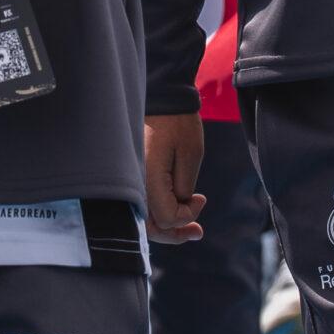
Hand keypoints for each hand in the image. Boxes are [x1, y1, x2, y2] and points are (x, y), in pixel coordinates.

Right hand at [142, 113, 207, 243]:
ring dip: (167, 227)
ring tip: (191, 228)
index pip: (165, 218)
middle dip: (175, 234)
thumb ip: (184, 188)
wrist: (162, 98)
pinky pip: (143, 205)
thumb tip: (180, 208)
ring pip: (144, 220)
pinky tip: (175, 210)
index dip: (187, 216)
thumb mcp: (190, 155)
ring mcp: (131, 181)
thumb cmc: (178, 124)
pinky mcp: (133, 177)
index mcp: (147, 178)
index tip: (202, 198)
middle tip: (197, 232)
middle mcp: (134, 184)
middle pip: (150, 228)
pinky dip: (159, 214)